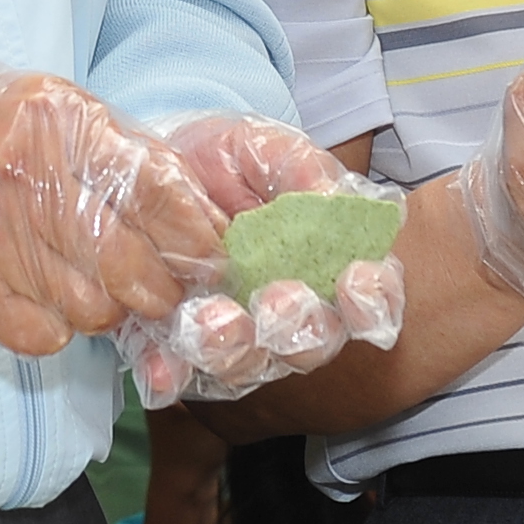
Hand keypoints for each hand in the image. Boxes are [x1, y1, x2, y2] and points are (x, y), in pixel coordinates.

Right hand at [0, 69, 223, 356]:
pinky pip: (47, 336)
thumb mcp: (57, 109)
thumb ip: (125, 150)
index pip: (155, 191)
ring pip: (95, 309)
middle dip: (164, 286)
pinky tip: (55, 301)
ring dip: (113, 308)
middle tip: (167, 287)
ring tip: (105, 288)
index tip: (211, 251)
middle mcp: (28, 185)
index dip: (194, 232)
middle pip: (131, 265)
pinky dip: (63, 328)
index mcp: (59, 127)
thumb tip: (197, 210)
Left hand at [125, 116, 408, 405]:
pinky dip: (172, 375)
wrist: (149, 167)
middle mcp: (286, 316)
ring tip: (210, 318)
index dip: (374, 302)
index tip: (356, 279)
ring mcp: (233, 337)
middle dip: (299, 330)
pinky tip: (163, 368)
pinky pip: (177, 374)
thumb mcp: (264, 148)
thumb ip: (302, 168)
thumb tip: (334, 198)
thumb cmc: (223, 162)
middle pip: (310, 346)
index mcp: (326, 269)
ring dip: (233, 350)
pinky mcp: (176, 347)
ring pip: (247, 365)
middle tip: (277, 300)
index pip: (370, 303)